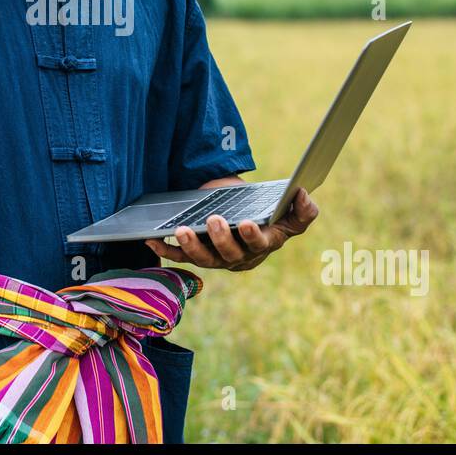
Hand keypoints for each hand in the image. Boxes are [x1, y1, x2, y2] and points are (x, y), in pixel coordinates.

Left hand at [145, 187, 319, 270]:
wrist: (240, 211)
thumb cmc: (265, 211)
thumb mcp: (286, 209)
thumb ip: (303, 208)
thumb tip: (303, 194)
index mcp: (262, 245)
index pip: (259, 245)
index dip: (252, 237)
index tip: (246, 223)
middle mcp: (239, 257)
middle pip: (229, 255)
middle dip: (221, 239)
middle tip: (214, 219)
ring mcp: (216, 258)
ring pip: (203, 259)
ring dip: (192, 246)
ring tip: (182, 230)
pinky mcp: (195, 254)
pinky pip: (179, 256)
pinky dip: (165, 249)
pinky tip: (152, 239)